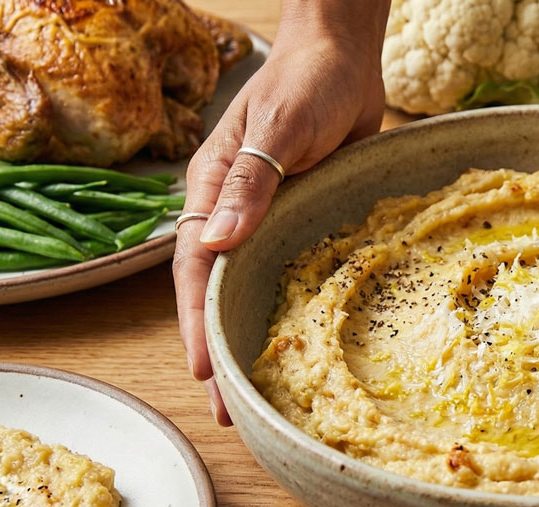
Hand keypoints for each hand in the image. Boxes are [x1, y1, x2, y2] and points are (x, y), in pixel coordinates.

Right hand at [172, 15, 385, 425]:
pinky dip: (289, 310)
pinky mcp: (303, 221)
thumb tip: (217, 243)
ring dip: (252, 338)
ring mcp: (269, 220)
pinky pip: (290, 273)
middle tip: (230, 412)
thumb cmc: (306, 85)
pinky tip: (304, 344)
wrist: (344, 60)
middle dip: (219, 349)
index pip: (194, 270)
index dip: (196, 323)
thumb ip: (250, 182)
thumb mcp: (277, 129)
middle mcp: (235, 213)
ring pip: (251, 289)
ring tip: (261, 395)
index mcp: (213, 191)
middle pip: (216, 291)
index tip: (207, 372)